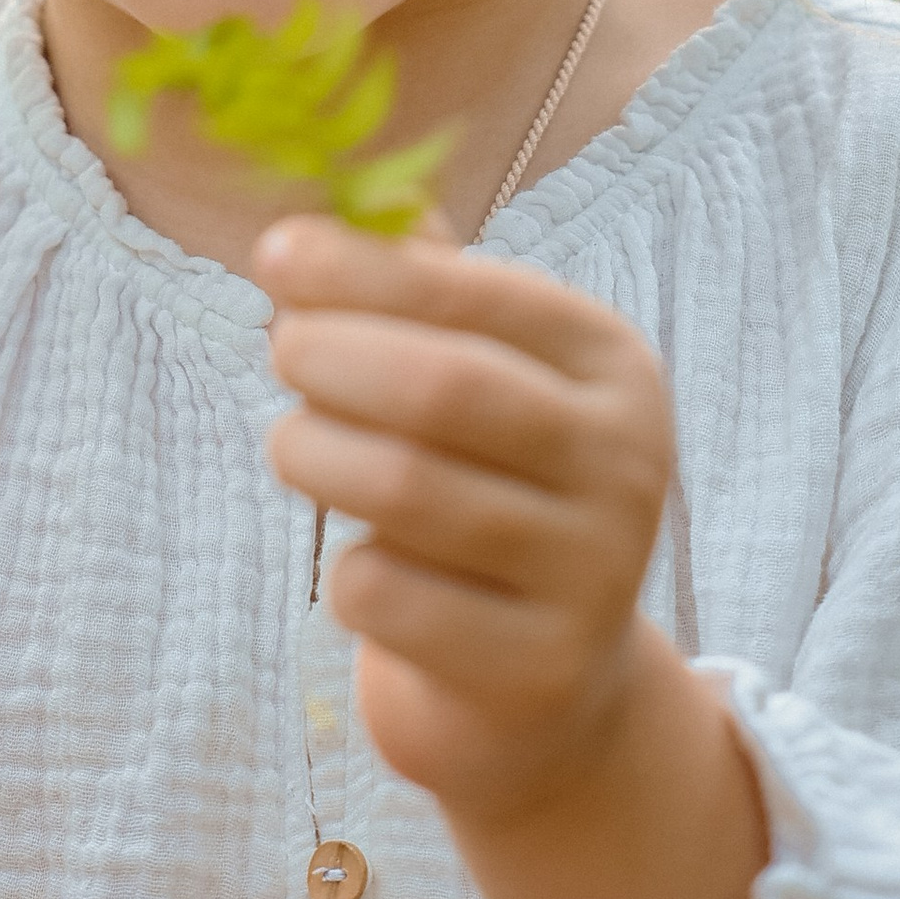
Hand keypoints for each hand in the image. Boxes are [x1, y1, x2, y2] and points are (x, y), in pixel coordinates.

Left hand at [256, 218, 674, 823]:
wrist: (547, 692)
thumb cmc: (490, 497)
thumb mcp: (482, 379)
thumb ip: (419, 289)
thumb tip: (325, 206)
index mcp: (613, 366)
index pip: (478, 294)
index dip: (366, 269)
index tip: (274, 252)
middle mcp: (625, 461)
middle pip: (444, 385)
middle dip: (333, 354)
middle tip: (278, 350)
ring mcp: (593, 571)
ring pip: (405, 487)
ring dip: (315, 452)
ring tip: (292, 445)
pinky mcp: (539, 668)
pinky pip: (387, 595)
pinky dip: (343, 570)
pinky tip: (360, 566)